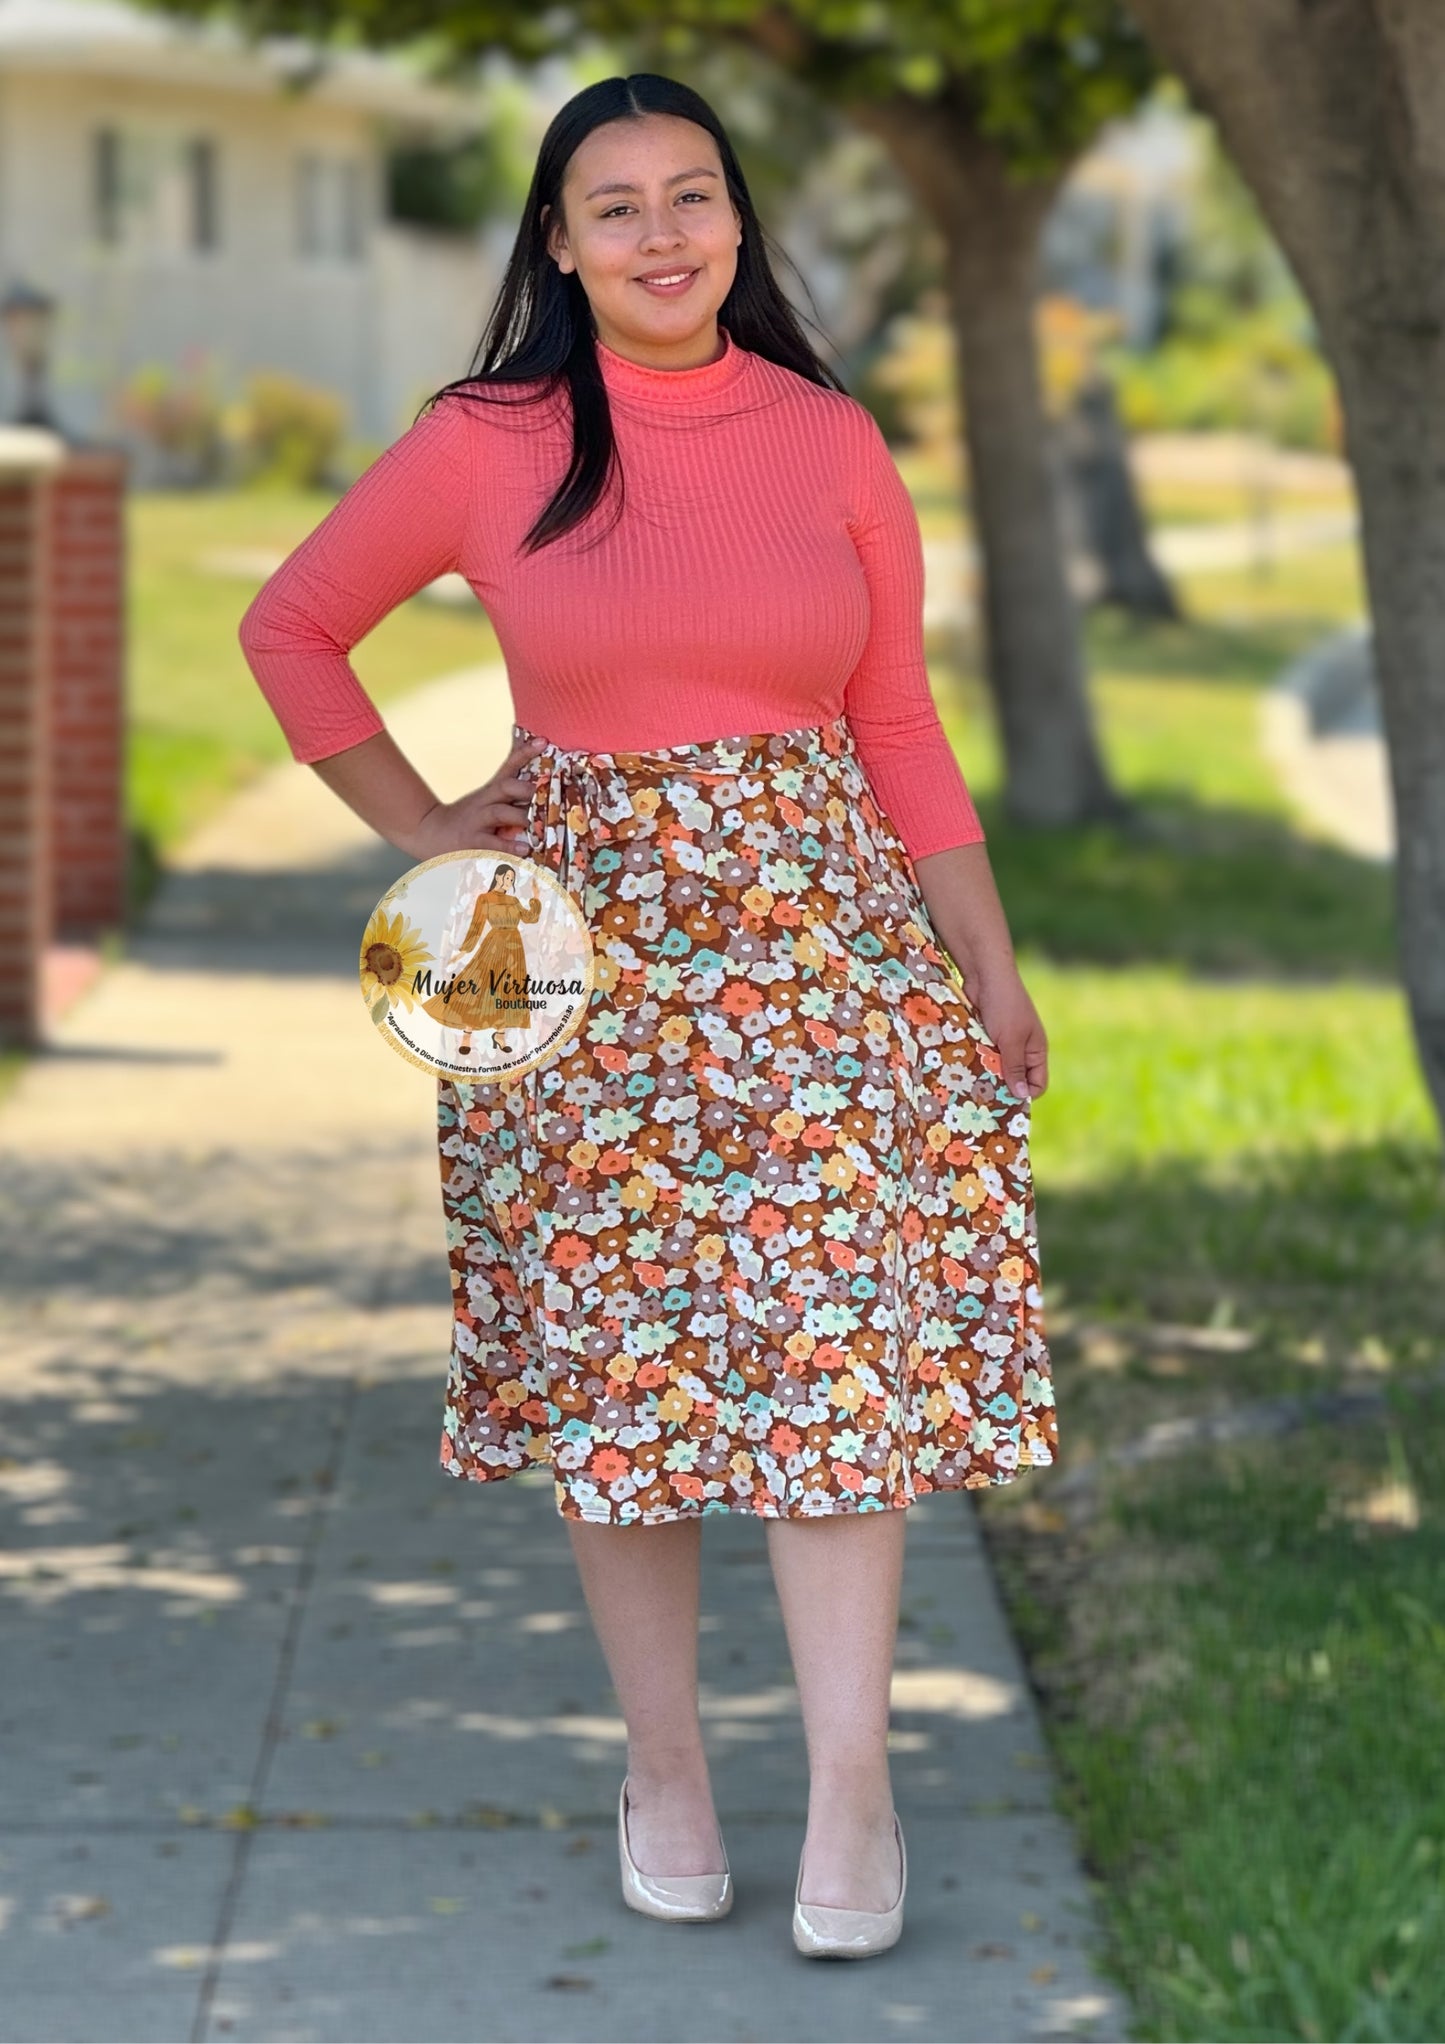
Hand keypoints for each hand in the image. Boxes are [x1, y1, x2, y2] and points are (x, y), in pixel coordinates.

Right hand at [400, 736, 547, 860]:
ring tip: (536, 825)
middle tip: (542, 791)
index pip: (509, 766)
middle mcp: (484, 802)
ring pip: (498, 813)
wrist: (428, 832)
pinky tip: (522, 850)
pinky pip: (491, 843)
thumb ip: (508, 788)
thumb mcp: (485, 798)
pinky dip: (507, 847)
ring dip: (519, 817)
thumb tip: (526, 761)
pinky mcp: (472, 842)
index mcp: (490, 791)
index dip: (525, 753)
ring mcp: (477, 822)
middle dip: (524, 788)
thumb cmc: (465, 816)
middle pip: (504, 787)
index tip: (543, 742)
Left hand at [965, 962, 1048, 1101]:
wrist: (985, 974)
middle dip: (1002, 1088)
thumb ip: (1014, 1067)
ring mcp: (1003, 1042)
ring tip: (971, 1088)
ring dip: (986, 1076)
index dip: (1025, 1095)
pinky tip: (963, 1071)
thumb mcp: (1010, 1040)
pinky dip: (976, 1063)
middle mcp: (1022, 1049)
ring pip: (996, 1069)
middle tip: (983, 1101)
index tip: (1004, 1105)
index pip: (1037, 1084)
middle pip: (1015, 1079)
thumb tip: (1022, 1096)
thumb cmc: (1004, 1005)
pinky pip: (983, 1057)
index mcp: (1036, 1051)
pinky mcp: (986, 1036)